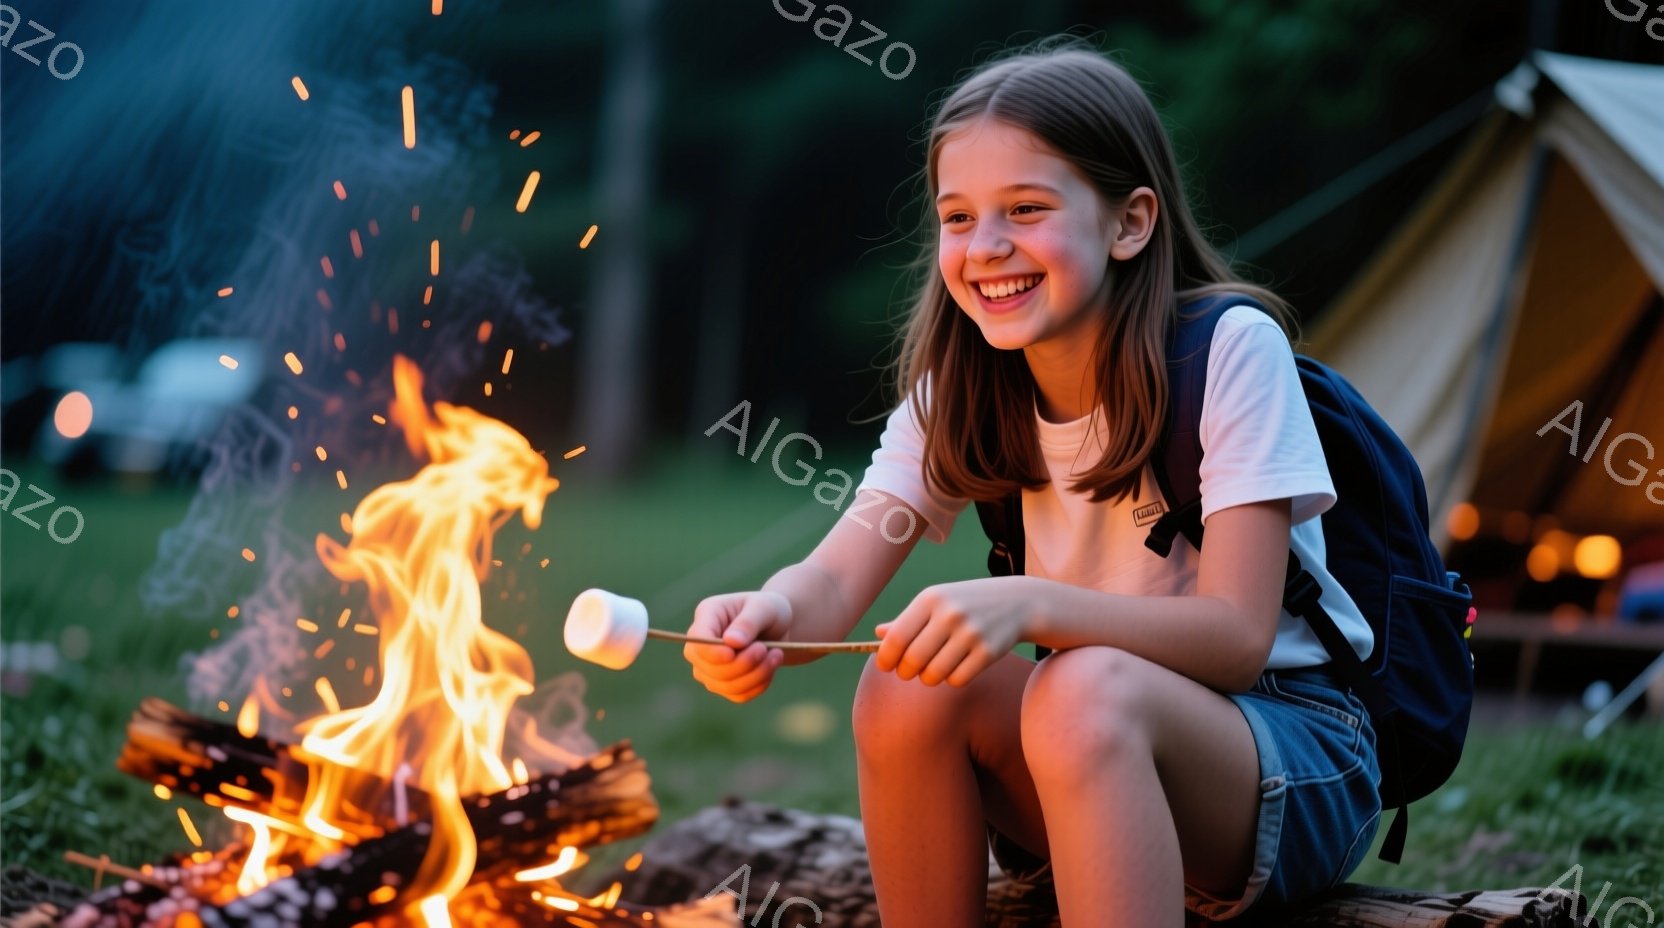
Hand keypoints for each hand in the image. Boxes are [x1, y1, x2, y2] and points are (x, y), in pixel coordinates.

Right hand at [684, 591, 791, 702]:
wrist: (779, 627)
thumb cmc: (768, 610)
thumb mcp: (764, 607)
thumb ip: (748, 622)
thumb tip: (731, 642)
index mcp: (707, 615)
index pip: (697, 640)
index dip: (712, 653)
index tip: (733, 653)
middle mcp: (700, 644)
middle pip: (710, 668)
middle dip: (744, 663)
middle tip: (770, 649)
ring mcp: (708, 668)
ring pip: (725, 685)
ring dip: (756, 675)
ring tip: (776, 655)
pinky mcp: (722, 684)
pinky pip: (738, 695)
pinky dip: (759, 685)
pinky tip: (771, 667)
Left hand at [875, 577, 1032, 686]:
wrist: (1016, 602)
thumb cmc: (966, 603)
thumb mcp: (936, 602)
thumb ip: (907, 620)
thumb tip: (878, 635)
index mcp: (931, 599)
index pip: (897, 637)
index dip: (886, 657)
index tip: (886, 665)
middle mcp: (950, 614)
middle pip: (913, 660)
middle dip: (906, 672)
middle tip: (909, 671)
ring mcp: (971, 633)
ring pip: (934, 674)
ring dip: (929, 678)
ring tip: (934, 667)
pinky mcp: (988, 652)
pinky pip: (957, 680)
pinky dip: (952, 679)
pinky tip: (957, 666)